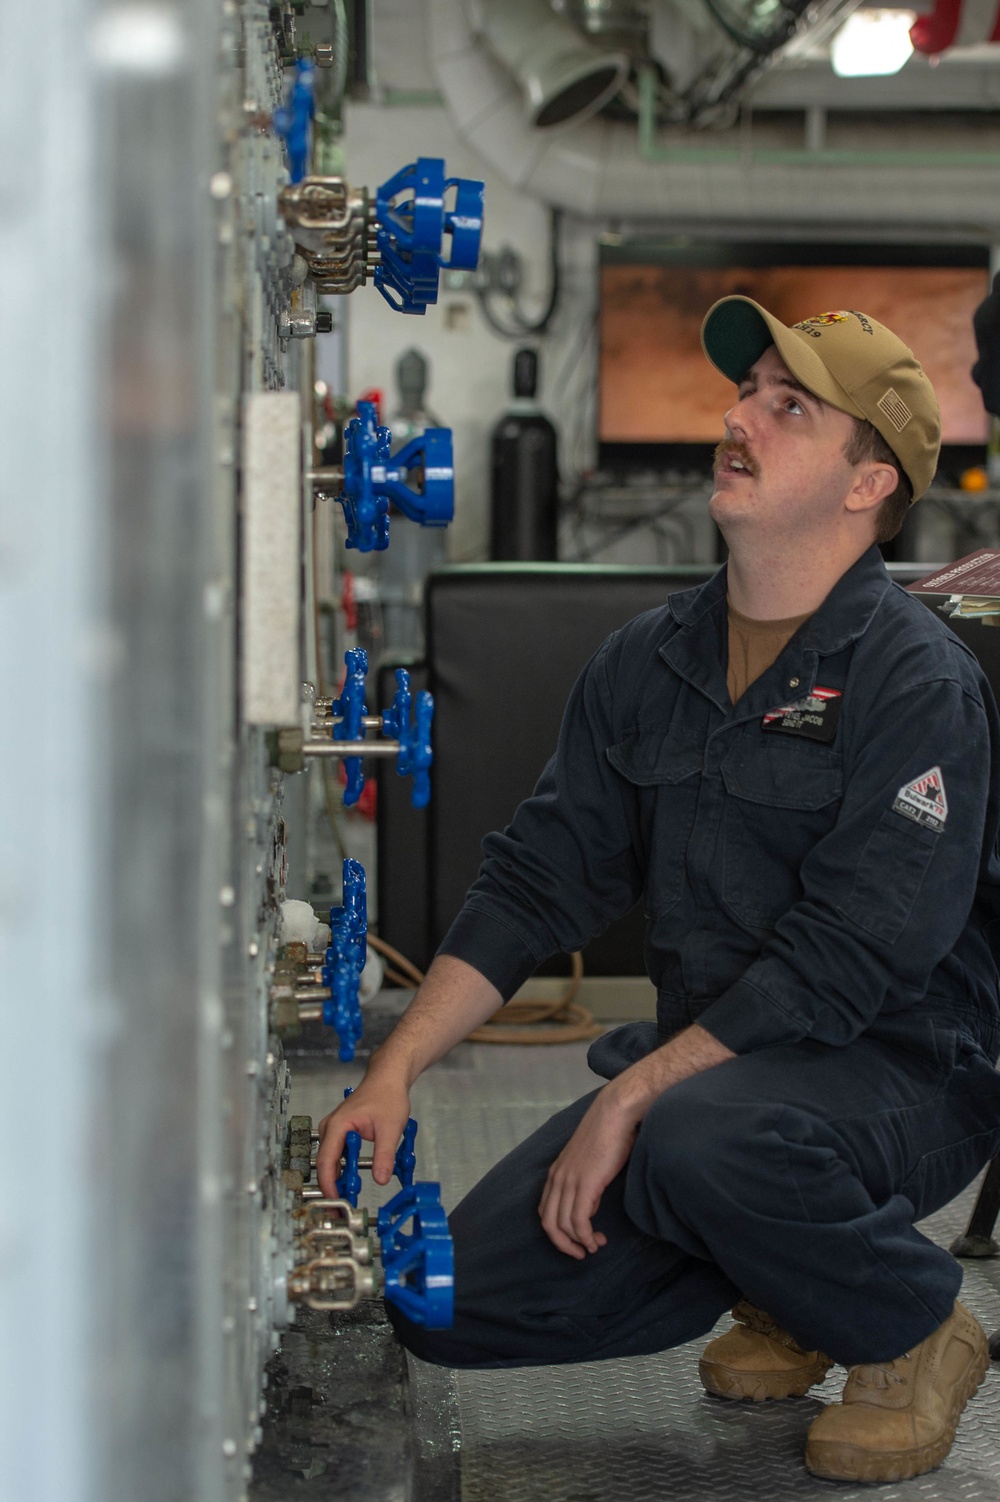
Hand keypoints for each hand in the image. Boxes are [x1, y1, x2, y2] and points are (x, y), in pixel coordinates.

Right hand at [315, 1069, 410, 1198]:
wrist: (388, 1079)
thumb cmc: (387, 1095)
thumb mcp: (390, 1127)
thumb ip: (385, 1155)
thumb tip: (381, 1179)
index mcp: (338, 1125)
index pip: (327, 1161)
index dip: (329, 1185)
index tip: (335, 1202)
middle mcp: (330, 1128)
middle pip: (325, 1164)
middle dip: (332, 1187)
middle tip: (341, 1208)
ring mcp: (333, 1130)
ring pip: (331, 1161)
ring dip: (338, 1179)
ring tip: (348, 1198)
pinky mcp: (340, 1133)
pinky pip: (337, 1155)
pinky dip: (344, 1169)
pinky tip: (353, 1181)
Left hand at [538, 1084, 639, 1258]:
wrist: (615, 1114)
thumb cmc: (608, 1134)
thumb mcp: (590, 1161)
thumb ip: (586, 1182)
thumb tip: (591, 1204)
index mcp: (556, 1172)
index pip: (545, 1212)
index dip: (558, 1232)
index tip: (575, 1240)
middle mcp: (558, 1178)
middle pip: (548, 1224)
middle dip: (563, 1244)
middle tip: (580, 1253)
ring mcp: (569, 1181)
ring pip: (563, 1226)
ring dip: (578, 1243)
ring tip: (594, 1246)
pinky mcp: (585, 1184)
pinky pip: (579, 1221)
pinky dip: (586, 1237)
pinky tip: (596, 1241)